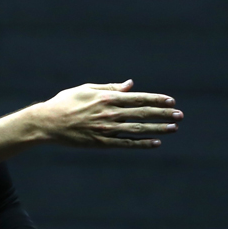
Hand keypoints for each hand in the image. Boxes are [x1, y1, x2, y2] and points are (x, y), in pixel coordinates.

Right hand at [31, 80, 181, 148]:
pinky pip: (126, 143)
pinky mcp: (101, 143)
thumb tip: (130, 85)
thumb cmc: (64, 103)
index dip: (157, 99)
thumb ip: (109, 87)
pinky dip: (142, 143)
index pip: (138, 98)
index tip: (171, 101)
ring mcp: (106, 129)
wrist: (47, 123)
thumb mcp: (85, 89)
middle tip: (180, 115)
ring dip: (158, 128)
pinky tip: (155, 143)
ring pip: (138, 128)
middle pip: (143, 113)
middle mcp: (110, 113)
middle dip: (163, 114)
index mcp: (107, 98)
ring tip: (174, 128)